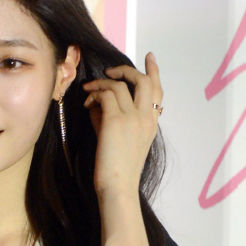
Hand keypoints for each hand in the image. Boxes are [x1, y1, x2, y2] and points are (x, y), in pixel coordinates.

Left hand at [82, 52, 162, 199]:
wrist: (118, 187)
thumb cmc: (117, 171)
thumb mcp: (122, 141)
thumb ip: (114, 119)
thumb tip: (99, 102)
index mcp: (151, 124)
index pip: (158, 92)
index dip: (154, 71)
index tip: (149, 57)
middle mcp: (146, 118)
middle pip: (143, 81)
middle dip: (125, 70)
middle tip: (109, 70)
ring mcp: (133, 118)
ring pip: (120, 85)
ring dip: (101, 83)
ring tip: (89, 90)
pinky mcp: (116, 121)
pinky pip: (105, 95)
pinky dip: (94, 94)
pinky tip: (87, 103)